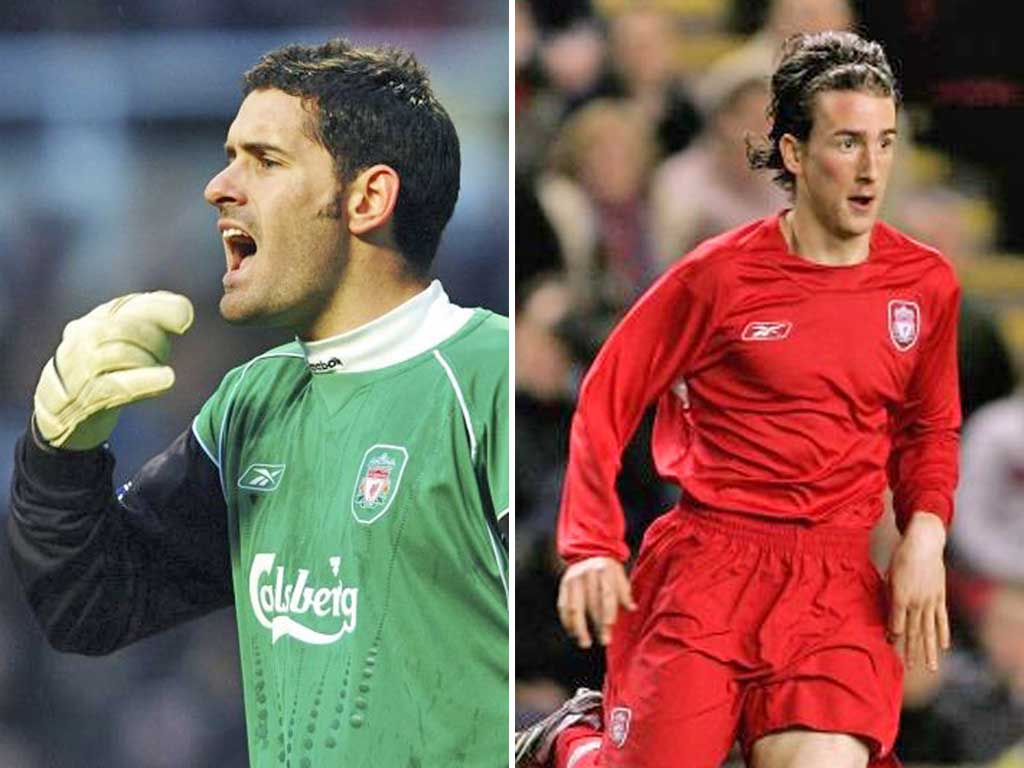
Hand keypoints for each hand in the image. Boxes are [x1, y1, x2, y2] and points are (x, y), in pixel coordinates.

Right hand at [34, 292, 193, 449]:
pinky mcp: (85, 396)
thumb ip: (153, 322)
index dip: (160, 308)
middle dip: (155, 340)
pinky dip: (145, 381)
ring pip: (120, 354)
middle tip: (165, 354)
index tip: (185, 318)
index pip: (130, 305)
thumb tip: (184, 311)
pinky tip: (167, 380)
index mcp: (98, 319)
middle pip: (125, 328)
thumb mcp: (127, 342)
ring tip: (165, 375)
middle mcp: (84, 337)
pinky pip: (115, 385)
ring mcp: (80, 366)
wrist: (63, 412)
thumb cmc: (108, 372)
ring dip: (149, 362)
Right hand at [557, 556, 635, 648]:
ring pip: (574, 608)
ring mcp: (573, 579)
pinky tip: (574, 633)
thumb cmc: (608, 571)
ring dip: (579, 628)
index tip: (609, 626)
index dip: (608, 611)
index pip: (606, 594)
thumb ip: (625, 593)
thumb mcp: (620, 576)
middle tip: (604, 641)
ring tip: (585, 643)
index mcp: (604, 569)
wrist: (588, 554)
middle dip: (597, 624)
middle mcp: (587, 573)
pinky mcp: (564, 585)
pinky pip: (563, 607)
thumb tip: (632, 608)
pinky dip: (568, 622)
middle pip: (591, 603)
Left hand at [887, 511, 949, 671]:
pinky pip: (942, 619)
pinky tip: (944, 647)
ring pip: (930, 631)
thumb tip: (885, 611)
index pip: (896, 624)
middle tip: (910, 668)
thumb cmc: (900, 557)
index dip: (893, 637)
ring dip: (930, 650)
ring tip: (931, 668)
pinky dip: (943, 633)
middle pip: (914, 632)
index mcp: (900, 596)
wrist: (924, 543)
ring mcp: (931, 601)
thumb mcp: (888, 575)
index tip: (889, 647)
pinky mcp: (940, 597)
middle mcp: (917, 602)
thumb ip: (888, 595)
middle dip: (911, 651)